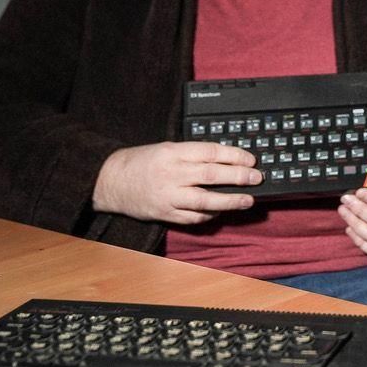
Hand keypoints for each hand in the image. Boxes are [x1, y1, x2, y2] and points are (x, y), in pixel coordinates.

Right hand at [92, 141, 259, 224]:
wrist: (110, 181)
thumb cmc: (141, 162)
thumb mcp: (167, 148)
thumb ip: (193, 154)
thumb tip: (226, 160)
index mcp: (173, 153)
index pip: (210, 152)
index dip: (234, 155)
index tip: (251, 159)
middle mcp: (171, 174)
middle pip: (211, 175)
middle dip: (238, 177)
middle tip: (257, 178)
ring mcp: (168, 196)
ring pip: (205, 201)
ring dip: (230, 201)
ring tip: (248, 200)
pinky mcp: (165, 214)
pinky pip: (193, 217)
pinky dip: (210, 216)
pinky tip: (222, 212)